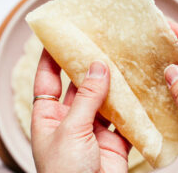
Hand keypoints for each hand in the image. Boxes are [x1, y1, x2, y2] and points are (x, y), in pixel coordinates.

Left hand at [31, 50, 130, 172]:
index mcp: (48, 116)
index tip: (56, 42)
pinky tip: (130, 88)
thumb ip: (86, 99)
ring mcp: (90, 125)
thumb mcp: (70, 131)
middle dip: (84, 68)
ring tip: (114, 62)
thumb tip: (97, 69)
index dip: (49, 60)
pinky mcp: (110, 135)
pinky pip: (118, 113)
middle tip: (92, 47)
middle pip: (76, 85)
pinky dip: (125, 103)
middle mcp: (69, 118)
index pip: (46, 80)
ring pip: (100, 97)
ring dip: (107, 83)